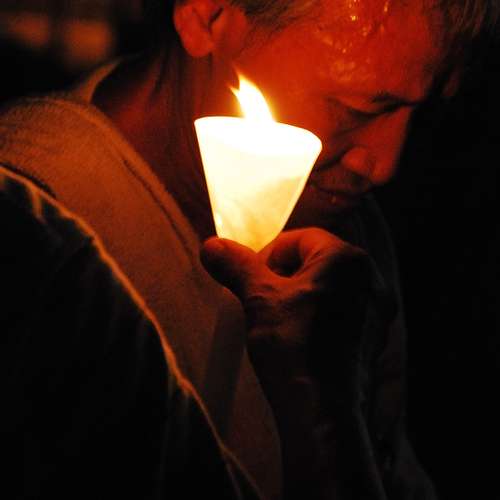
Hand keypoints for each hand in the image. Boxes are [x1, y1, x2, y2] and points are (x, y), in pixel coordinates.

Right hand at [200, 228, 371, 381]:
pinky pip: (339, 313)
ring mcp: (375, 311)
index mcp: (347, 260)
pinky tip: (297, 339)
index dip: (270, 254)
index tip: (251, 277)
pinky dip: (316, 316)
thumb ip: (236, 266)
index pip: (301, 238)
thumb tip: (212, 246)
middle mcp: (370, 280)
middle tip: (260, 299)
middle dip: (282, 276)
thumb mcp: (258, 299)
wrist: (323, 411)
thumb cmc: (296, 347)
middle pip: (315, 262)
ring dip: (298, 297)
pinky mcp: (372, 338)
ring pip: (327, 289)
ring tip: (275, 321)